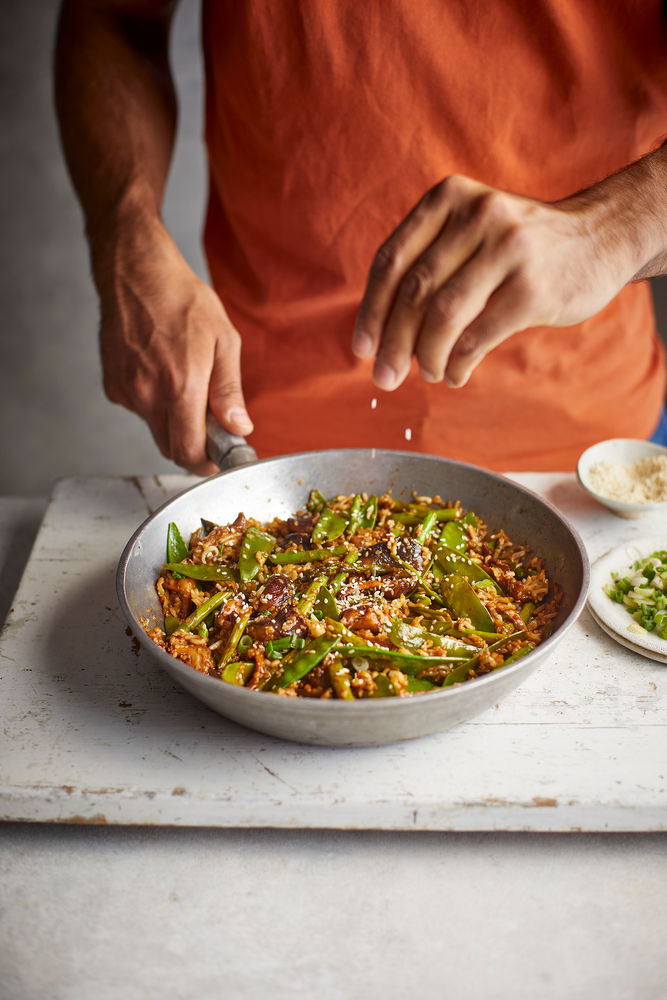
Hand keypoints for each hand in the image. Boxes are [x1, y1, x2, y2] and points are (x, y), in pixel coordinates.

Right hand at [95, 215, 252, 474]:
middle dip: (192, 447)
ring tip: (186, 385)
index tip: (217, 461)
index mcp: (180, 386)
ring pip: (154, 429)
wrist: (136, 272)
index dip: (205, 463)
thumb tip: (239, 427)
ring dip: (173, 423)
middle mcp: (148, 394)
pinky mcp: (112, 384)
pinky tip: (162, 373)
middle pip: (169, 447)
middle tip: (210, 428)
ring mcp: (126, 390)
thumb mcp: (223, 340)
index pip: (188, 450)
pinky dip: (154, 404)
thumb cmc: (183, 300)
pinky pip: (139, 409)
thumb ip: (229, 390)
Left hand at [352, 173, 636, 388]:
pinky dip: (458, 364)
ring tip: (430, 373)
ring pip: (442, 317)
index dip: (371, 311)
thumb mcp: (472, 227)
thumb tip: (380, 332)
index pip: (392, 260)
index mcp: (449, 198)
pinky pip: (477, 337)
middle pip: (414, 292)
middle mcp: (478, 216)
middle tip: (385, 377)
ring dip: (427, 356)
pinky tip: (456, 373)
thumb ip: (428, 261)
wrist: (601, 236)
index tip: (363, 349)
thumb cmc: (522, 244)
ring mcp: (508, 251)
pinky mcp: (532, 289)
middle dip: (393, 344)